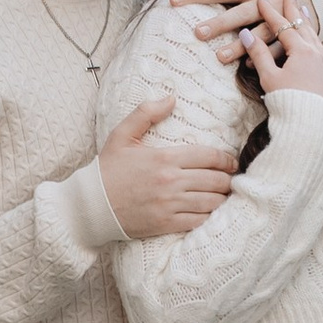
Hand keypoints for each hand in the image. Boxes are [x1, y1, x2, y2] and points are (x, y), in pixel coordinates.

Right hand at [98, 94, 237, 237]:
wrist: (90, 205)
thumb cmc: (107, 170)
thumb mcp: (122, 135)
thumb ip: (146, 113)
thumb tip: (171, 98)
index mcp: (164, 158)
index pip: (208, 156)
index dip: (226, 159)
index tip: (232, 161)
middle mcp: (171, 181)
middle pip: (215, 180)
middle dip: (228, 179)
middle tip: (231, 178)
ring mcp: (169, 204)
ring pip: (212, 202)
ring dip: (222, 198)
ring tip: (224, 195)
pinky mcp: (166, 224)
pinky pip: (199, 221)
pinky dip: (210, 216)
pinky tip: (211, 212)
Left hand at [171, 0, 315, 57]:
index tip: (174, 0)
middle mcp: (267, 1)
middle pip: (241, 12)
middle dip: (220, 22)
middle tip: (198, 32)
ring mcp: (281, 19)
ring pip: (260, 33)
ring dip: (241, 46)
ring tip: (219, 57)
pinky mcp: (293, 35)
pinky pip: (278, 48)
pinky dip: (264, 57)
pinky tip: (247, 67)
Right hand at [241, 0, 322, 102]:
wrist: (316, 126)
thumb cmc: (291, 103)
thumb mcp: (270, 78)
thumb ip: (259, 54)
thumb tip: (246, 34)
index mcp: (301, 51)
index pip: (282, 24)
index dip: (269, 10)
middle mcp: (316, 53)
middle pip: (302, 24)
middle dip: (294, 7)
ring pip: (314, 36)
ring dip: (306, 21)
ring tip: (302, 10)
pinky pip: (320, 49)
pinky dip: (313, 38)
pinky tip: (313, 42)